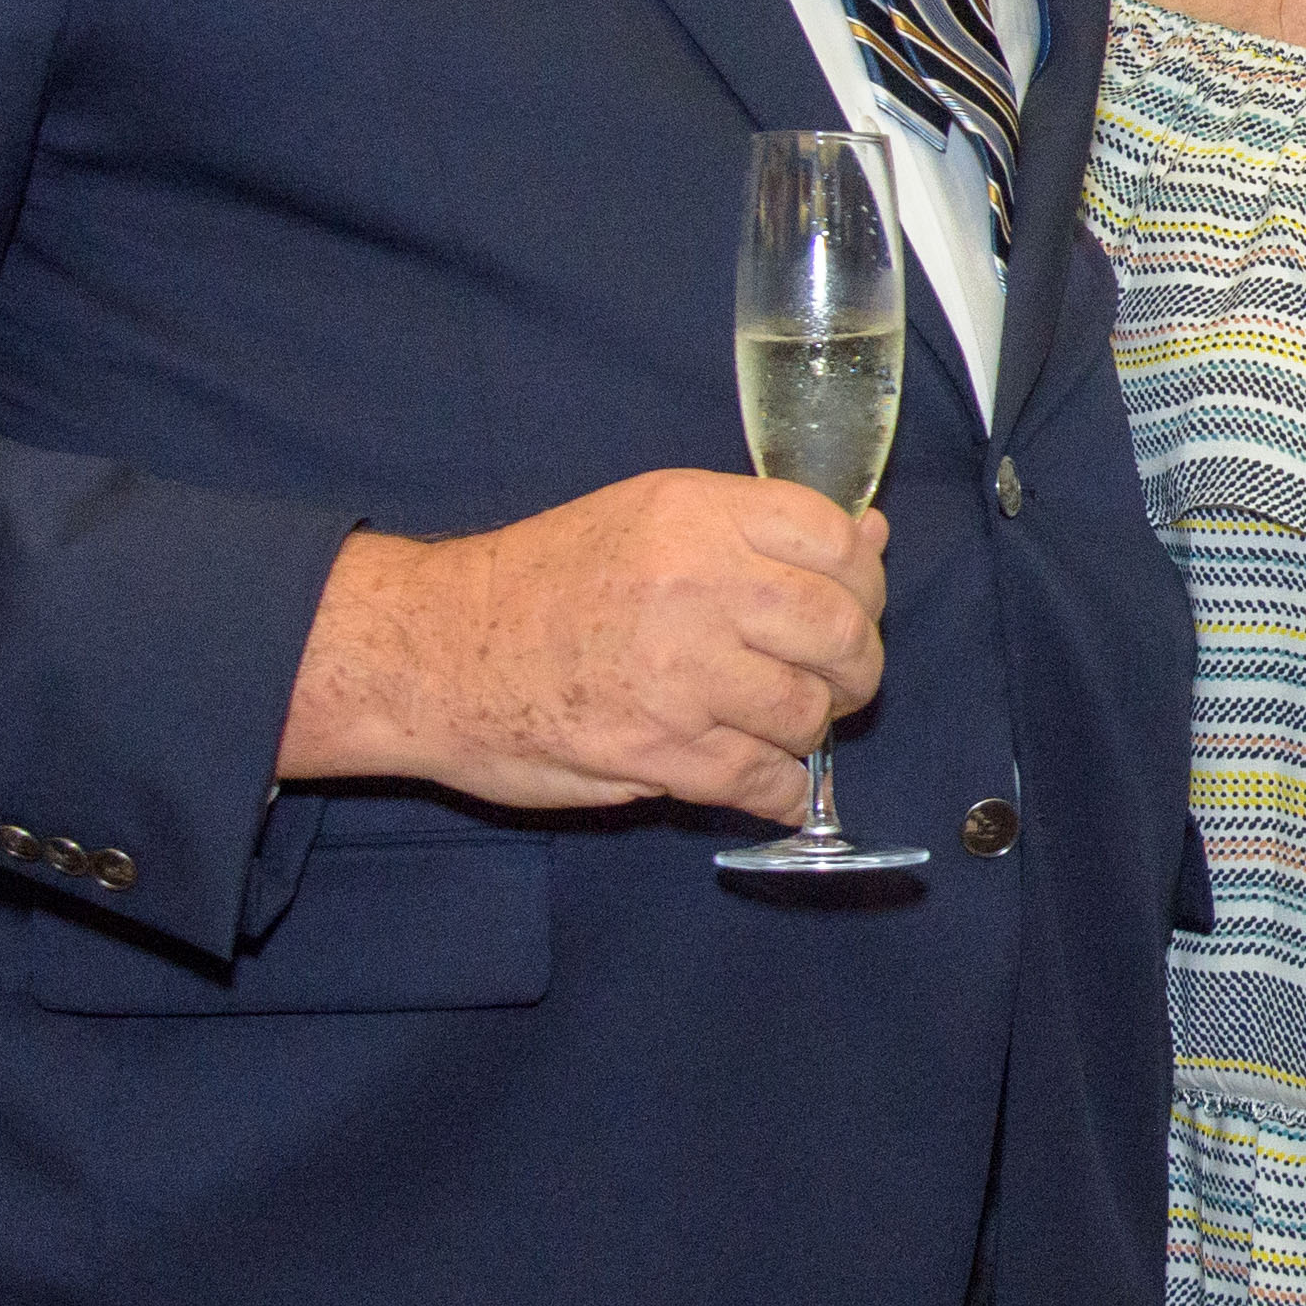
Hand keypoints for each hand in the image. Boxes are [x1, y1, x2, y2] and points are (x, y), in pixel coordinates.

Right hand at [274, 471, 886, 822]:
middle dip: (854, 665)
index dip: (862, 579)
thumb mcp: (648, 517)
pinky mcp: (655, 752)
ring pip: (807, 712)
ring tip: (779, 725)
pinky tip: (766, 782)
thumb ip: (759, 529)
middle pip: (839, 629)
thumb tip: (872, 534)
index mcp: (694, 514)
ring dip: (809, 730)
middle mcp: (695, 584)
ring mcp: (677, 673)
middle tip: (834, 679)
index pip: (834, 538)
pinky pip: (762, 780)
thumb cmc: (541, 580)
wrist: (432, 649)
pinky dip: (780, 791)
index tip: (851, 603)